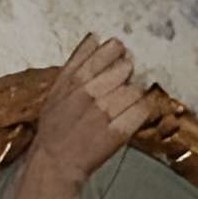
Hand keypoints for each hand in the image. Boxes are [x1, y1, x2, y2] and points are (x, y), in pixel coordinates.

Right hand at [32, 34, 155, 186]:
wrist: (55, 161)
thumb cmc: (55, 126)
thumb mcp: (58, 89)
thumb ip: (76, 63)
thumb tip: (95, 37)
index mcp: (74, 80)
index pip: (105, 52)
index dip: (116, 52)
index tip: (119, 56)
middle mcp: (89, 93)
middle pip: (125, 68)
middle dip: (127, 72)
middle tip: (120, 84)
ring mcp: (104, 113)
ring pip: (135, 89)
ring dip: (134, 93)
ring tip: (123, 102)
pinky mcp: (118, 132)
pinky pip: (141, 110)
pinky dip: (142, 108)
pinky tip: (134, 112)